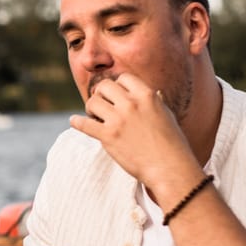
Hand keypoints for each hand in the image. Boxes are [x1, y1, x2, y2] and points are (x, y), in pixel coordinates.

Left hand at [69, 73, 198, 195]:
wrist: (169, 167)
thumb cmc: (171, 143)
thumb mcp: (166, 115)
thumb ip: (155, 102)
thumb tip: (154, 94)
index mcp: (147, 95)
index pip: (123, 78)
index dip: (117, 86)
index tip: (115, 96)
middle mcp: (131, 104)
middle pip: (104, 86)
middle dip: (100, 94)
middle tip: (101, 106)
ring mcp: (119, 119)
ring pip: (92, 102)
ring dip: (90, 109)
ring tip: (94, 117)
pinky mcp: (108, 136)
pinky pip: (84, 124)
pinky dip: (77, 122)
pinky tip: (74, 121)